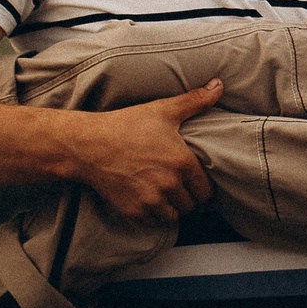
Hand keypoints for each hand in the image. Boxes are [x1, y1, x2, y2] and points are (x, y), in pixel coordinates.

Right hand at [68, 83, 220, 221]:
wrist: (87, 145)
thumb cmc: (126, 125)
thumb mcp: (163, 109)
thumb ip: (195, 100)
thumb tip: (219, 85)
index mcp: (182, 163)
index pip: (206, 191)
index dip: (201, 187)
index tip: (193, 182)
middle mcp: (169, 185)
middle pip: (191, 205)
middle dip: (186, 197)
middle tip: (177, 186)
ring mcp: (150, 201)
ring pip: (173, 216)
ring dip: (170, 207)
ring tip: (162, 193)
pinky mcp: (133, 211)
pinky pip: (153, 222)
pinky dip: (152, 215)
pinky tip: (146, 199)